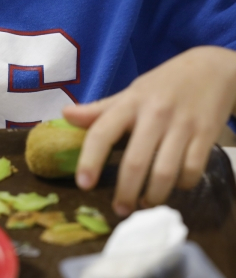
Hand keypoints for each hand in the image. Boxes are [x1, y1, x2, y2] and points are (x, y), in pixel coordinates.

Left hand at [63, 46, 235, 215]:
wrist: (213, 68)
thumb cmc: (162, 86)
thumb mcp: (130, 93)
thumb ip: (99, 110)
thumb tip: (65, 115)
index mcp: (129, 103)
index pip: (102, 132)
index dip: (90, 160)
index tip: (84, 185)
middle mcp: (155, 114)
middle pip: (135, 162)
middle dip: (125, 192)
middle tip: (119, 209)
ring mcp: (183, 125)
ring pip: (164, 172)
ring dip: (153, 196)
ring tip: (144, 204)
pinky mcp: (207, 134)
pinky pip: (193, 170)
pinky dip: (182, 185)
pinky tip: (173, 187)